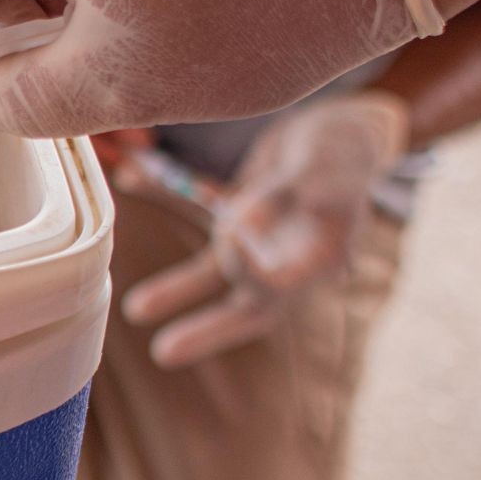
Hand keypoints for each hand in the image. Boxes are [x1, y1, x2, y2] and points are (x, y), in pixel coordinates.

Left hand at [119, 94, 407, 366]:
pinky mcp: (245, 215)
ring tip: (134, 310)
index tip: (230, 237)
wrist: (351, 125)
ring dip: (177, 289)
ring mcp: (266, 241)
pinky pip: (200, 213)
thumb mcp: (323, 166)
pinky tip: (130, 176)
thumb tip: (239, 222)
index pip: (282, 286)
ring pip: (217, 271)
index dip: (253, 272)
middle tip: (162, 354)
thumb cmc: (346, 146)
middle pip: (248, 305)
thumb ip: (282, 196)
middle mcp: (292, 260)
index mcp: (323, 257)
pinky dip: (166, 193)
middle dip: (206, 330)